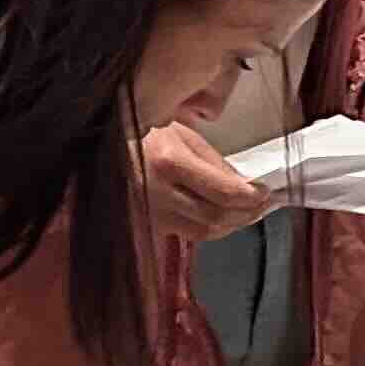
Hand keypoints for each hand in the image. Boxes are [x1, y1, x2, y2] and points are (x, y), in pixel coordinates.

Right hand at [139, 124, 273, 241]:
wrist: (99, 144)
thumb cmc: (141, 132)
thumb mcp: (181, 134)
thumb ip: (215, 163)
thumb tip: (246, 186)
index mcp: (168, 161)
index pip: (223, 192)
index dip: (251, 197)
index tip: (266, 192)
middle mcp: (155, 191)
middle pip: (215, 217)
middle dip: (247, 214)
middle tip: (264, 205)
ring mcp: (147, 212)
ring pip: (202, 232)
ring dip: (232, 225)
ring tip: (249, 212)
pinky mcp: (143, 224)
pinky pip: (185, 233)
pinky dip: (210, 229)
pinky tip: (223, 218)